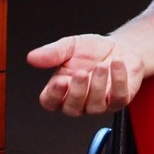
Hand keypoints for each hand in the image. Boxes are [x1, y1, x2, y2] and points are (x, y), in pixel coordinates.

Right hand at [26, 34, 144, 116]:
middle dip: (77, 91)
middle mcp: (80, 100)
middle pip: (72, 108)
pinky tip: (117, 64)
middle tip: (81, 72)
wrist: (121, 46)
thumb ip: (53, 53)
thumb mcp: (71, 46)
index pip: (50, 101)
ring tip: (102, 65)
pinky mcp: (119, 100)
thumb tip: (32, 57)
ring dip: (98, 85)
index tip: (60, 81)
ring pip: (95, 106)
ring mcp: (100, 103)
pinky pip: (118, 98)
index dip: (53, 95)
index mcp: (62, 88)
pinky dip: (118, 80)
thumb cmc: (93, 50)